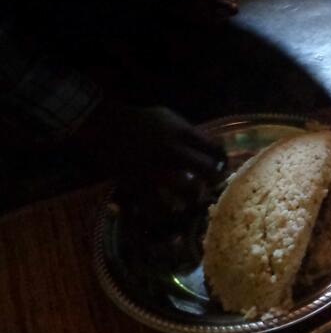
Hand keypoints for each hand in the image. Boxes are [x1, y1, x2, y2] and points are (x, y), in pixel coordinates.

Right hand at [71, 102, 226, 216]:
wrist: (106, 127)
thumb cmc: (142, 121)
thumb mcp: (170, 118)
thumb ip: (191, 134)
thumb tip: (212, 150)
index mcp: (182, 133)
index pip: (214, 148)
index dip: (223, 160)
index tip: (221, 166)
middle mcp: (173, 152)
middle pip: (207, 170)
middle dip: (214, 179)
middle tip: (211, 184)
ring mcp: (157, 170)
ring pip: (187, 192)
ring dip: (192, 198)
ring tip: (191, 200)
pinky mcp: (139, 185)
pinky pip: (156, 207)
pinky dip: (164, 214)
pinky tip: (168, 214)